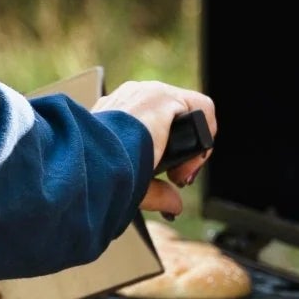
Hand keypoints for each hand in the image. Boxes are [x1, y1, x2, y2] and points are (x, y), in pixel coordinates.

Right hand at [94, 81, 216, 216]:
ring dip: (194, 146)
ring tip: (182, 173)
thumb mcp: (131, 183)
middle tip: (177, 178)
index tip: (168, 178)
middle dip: (182, 151)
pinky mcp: (163, 97)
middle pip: (174, 118)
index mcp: (115, 113)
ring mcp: (147, 93)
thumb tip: (174, 205)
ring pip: (188, 112)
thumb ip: (156, 192)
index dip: (169, 150)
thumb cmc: (98, 173)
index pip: (155, 122)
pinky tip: (192, 159)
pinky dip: (207, 133)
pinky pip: (202, 107)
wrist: (91, 163)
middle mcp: (131, 98)